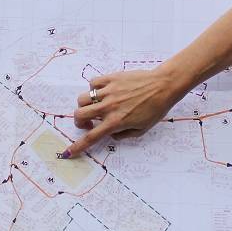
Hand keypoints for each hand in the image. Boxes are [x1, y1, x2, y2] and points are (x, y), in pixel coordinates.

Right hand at [63, 69, 181, 157]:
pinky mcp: (111, 78)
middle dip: (79, 121)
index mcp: (116, 122)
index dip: (77, 146)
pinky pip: (93, 83)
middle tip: (88, 122)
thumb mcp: (141, 130)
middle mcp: (109, 107)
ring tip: (95, 105)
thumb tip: (110, 134)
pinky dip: (94, 89)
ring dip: (85, 105)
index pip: (91, 137)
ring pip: (83, 98)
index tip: (68, 152)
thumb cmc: (155, 109)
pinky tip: (102, 91)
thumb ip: (122, 135)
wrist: (163, 87)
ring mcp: (108, 91)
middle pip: (79, 114)